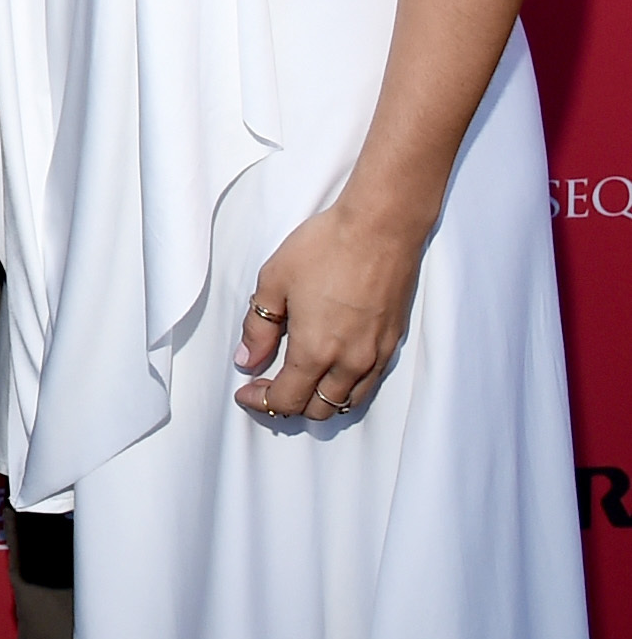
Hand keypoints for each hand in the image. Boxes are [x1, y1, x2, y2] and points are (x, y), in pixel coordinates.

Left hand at [236, 202, 419, 420]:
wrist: (380, 228)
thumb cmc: (325, 248)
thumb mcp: (274, 281)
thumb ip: (259, 328)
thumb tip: (247, 359)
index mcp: (316, 351)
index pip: (287, 400)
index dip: (262, 402)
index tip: (246, 393)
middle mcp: (350, 363)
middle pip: (318, 410)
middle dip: (288, 405)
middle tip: (267, 386)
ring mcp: (376, 355)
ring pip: (347, 402)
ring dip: (319, 401)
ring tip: (298, 382)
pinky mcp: (392, 342)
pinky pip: (369, 383)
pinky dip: (346, 388)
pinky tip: (331, 369)